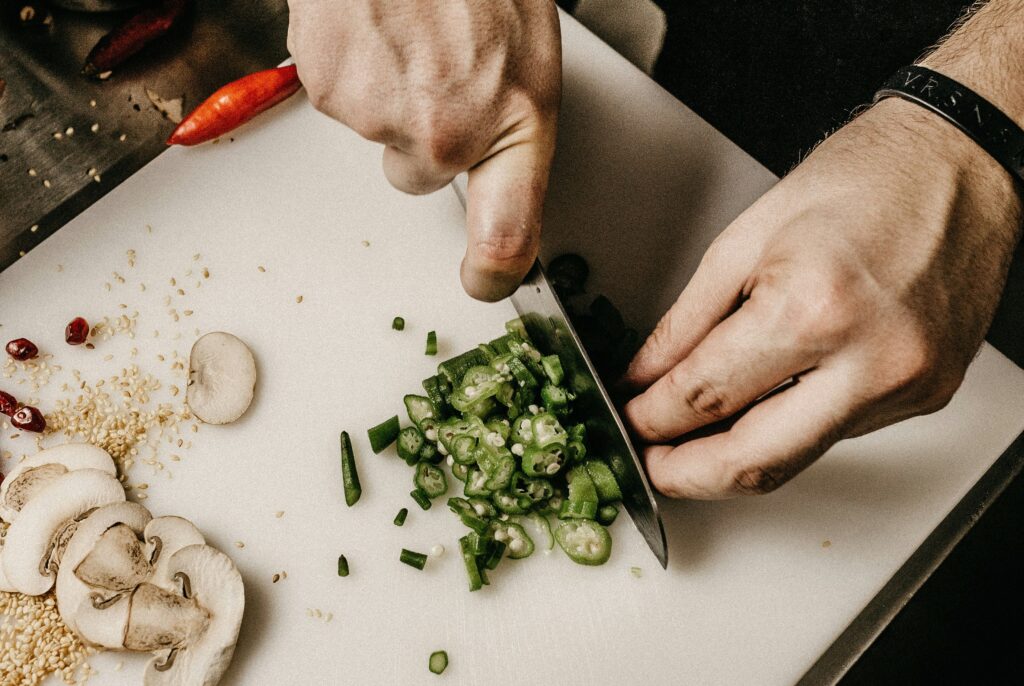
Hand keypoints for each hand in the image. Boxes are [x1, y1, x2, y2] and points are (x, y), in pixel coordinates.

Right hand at [287, 0, 560, 300]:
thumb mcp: (527, 54)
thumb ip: (506, 126)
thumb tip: (487, 176)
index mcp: (514, 122)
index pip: (508, 236)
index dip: (494, 272)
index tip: (483, 280)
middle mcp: (445, 134)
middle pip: (417, 175)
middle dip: (422, 133)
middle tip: (438, 68)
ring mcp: (380, 115)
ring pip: (375, 130)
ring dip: (387, 90)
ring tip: (408, 30)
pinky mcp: (327, 86)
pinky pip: (337, 95)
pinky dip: (351, 65)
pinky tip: (375, 24)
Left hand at [622, 97, 1022, 498]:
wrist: (959, 162)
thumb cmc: (862, 178)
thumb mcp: (745, 239)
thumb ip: (685, 322)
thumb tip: (645, 377)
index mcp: (813, 308)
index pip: (706, 396)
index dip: (652, 419)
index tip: (631, 419)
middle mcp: (869, 360)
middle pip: (754, 462)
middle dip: (687, 475)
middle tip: (651, 463)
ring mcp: (906, 385)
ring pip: (797, 459)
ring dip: (734, 459)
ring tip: (692, 439)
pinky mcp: (927, 395)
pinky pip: (836, 434)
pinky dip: (786, 429)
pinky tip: (760, 408)